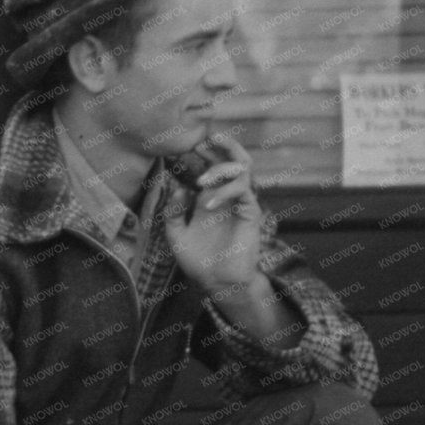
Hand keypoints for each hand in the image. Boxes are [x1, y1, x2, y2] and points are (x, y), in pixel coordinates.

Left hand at [164, 133, 267, 297]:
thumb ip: (173, 212)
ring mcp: (241, 203)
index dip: (206, 152)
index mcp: (210, 197)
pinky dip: (225, 193)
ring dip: (220, 170)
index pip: (213, 166)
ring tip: (200, 181)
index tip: (190, 144)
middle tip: (204, 142)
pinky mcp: (251, 213)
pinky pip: (243, 192)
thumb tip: (180, 188)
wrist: (217, 282)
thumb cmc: (198, 259)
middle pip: (234, 160)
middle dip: (223, 146)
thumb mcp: (176, 235)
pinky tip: (207, 204)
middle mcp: (227, 196)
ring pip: (242, 171)